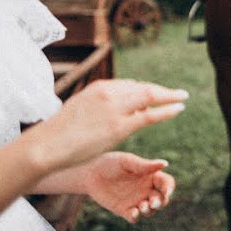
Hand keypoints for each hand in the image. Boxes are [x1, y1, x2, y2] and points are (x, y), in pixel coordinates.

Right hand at [25, 79, 187, 172]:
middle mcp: (109, 93)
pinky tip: (178, 108)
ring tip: (182, 98)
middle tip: (179, 93)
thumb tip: (114, 111)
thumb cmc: (61, 132)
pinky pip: (150, 115)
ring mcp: (115, 109)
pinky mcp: (119, 127)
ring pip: (150, 96)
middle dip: (163, 90)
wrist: (49, 145)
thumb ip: (100, 106)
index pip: (130, 85)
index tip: (157, 96)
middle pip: (144, 87)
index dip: (146, 91)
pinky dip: (167, 110)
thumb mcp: (81, 109)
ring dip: (169, 96)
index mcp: (99, 87)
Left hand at [82, 152, 174, 222]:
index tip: (167, 192)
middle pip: (161, 199)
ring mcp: (136, 201)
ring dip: (149, 210)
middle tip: (153, 202)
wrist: (89, 174)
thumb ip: (144, 165)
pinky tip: (133, 213)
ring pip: (150, 210)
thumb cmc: (109, 163)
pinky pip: (135, 218)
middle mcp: (145, 189)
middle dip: (161, 202)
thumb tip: (165, 163)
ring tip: (142, 206)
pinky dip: (136, 217)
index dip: (169, 188)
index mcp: (150, 176)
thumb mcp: (127, 162)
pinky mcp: (124, 210)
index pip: (166, 183)